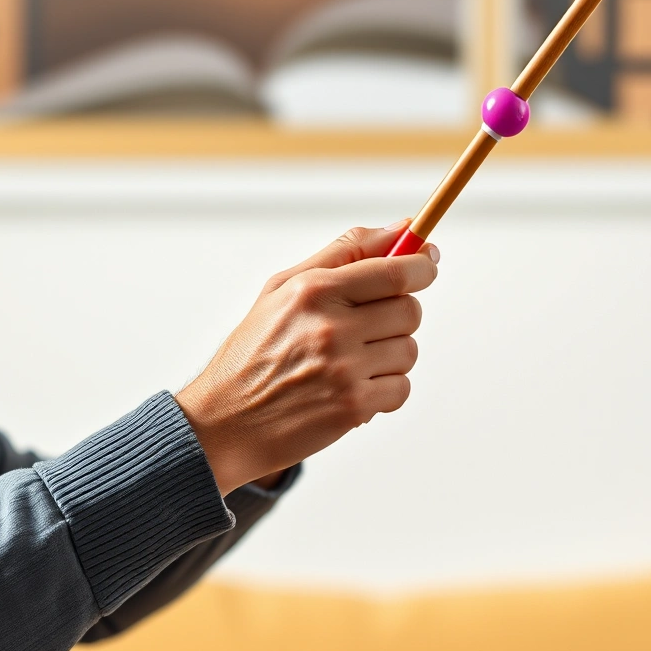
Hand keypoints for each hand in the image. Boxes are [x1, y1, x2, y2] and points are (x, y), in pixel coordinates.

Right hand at [175, 221, 437, 494]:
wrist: (225, 422)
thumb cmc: (255, 351)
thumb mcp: (283, 289)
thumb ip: (345, 253)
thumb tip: (404, 228)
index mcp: (313, 291)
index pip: (394, 271)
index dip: (421, 267)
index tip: (425, 266)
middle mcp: (331, 328)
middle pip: (410, 311)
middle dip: (398, 315)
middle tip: (368, 325)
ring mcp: (344, 370)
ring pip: (408, 350)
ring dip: (389, 355)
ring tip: (351, 362)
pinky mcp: (353, 407)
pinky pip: (401, 388)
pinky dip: (385, 389)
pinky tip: (352, 388)